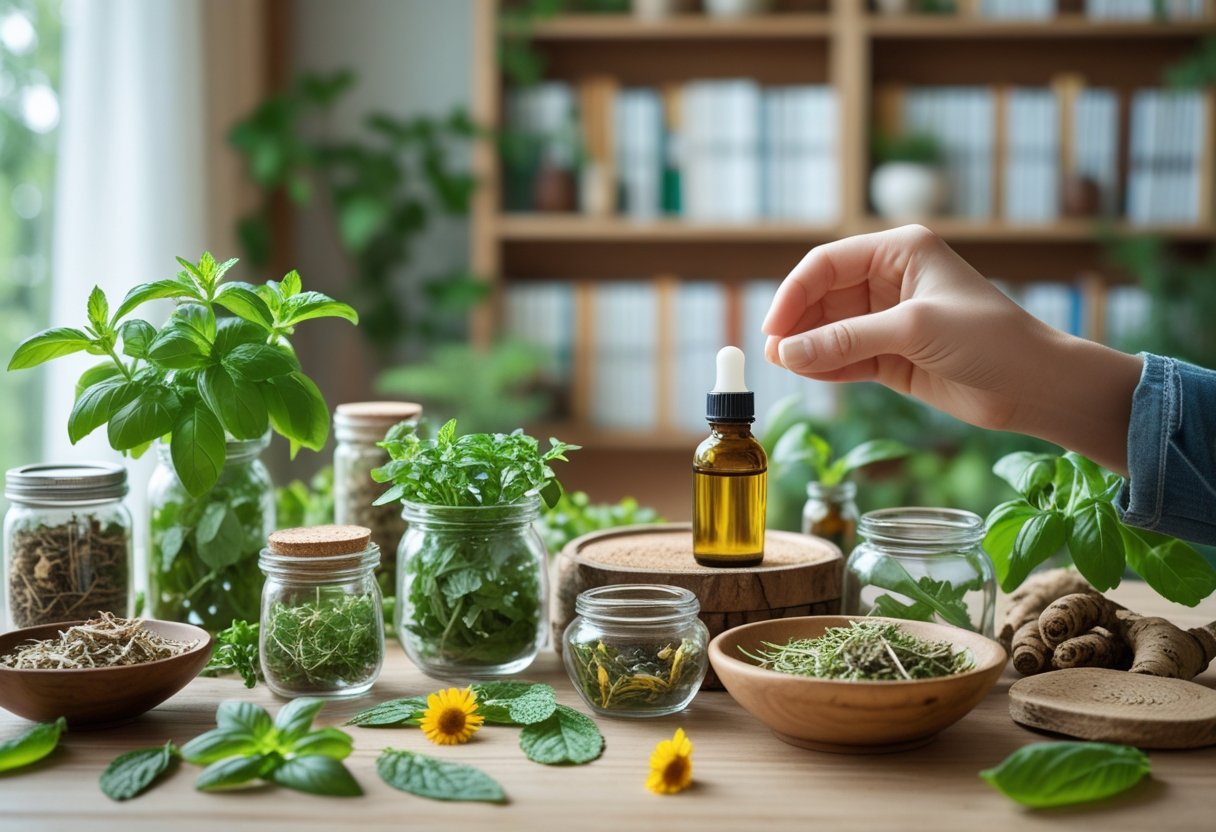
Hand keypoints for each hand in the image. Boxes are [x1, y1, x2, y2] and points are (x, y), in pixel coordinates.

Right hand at [761, 225, 1142, 473]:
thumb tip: (787, 353)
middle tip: (775, 353)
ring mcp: (889, 319)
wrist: (1035, 386)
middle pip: (823, 296)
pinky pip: (845, 357)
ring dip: (807, 347)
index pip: (828, 263)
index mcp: (901, 251)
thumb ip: (847, 340)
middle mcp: (891, 279)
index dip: (795, 293)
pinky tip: (809, 375)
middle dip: (798, 323)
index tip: (773, 328)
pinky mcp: (892, 355)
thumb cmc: (989, 340)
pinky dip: (826, 366)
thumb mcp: (914, 331)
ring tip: (786, 367)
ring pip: (830, 328)